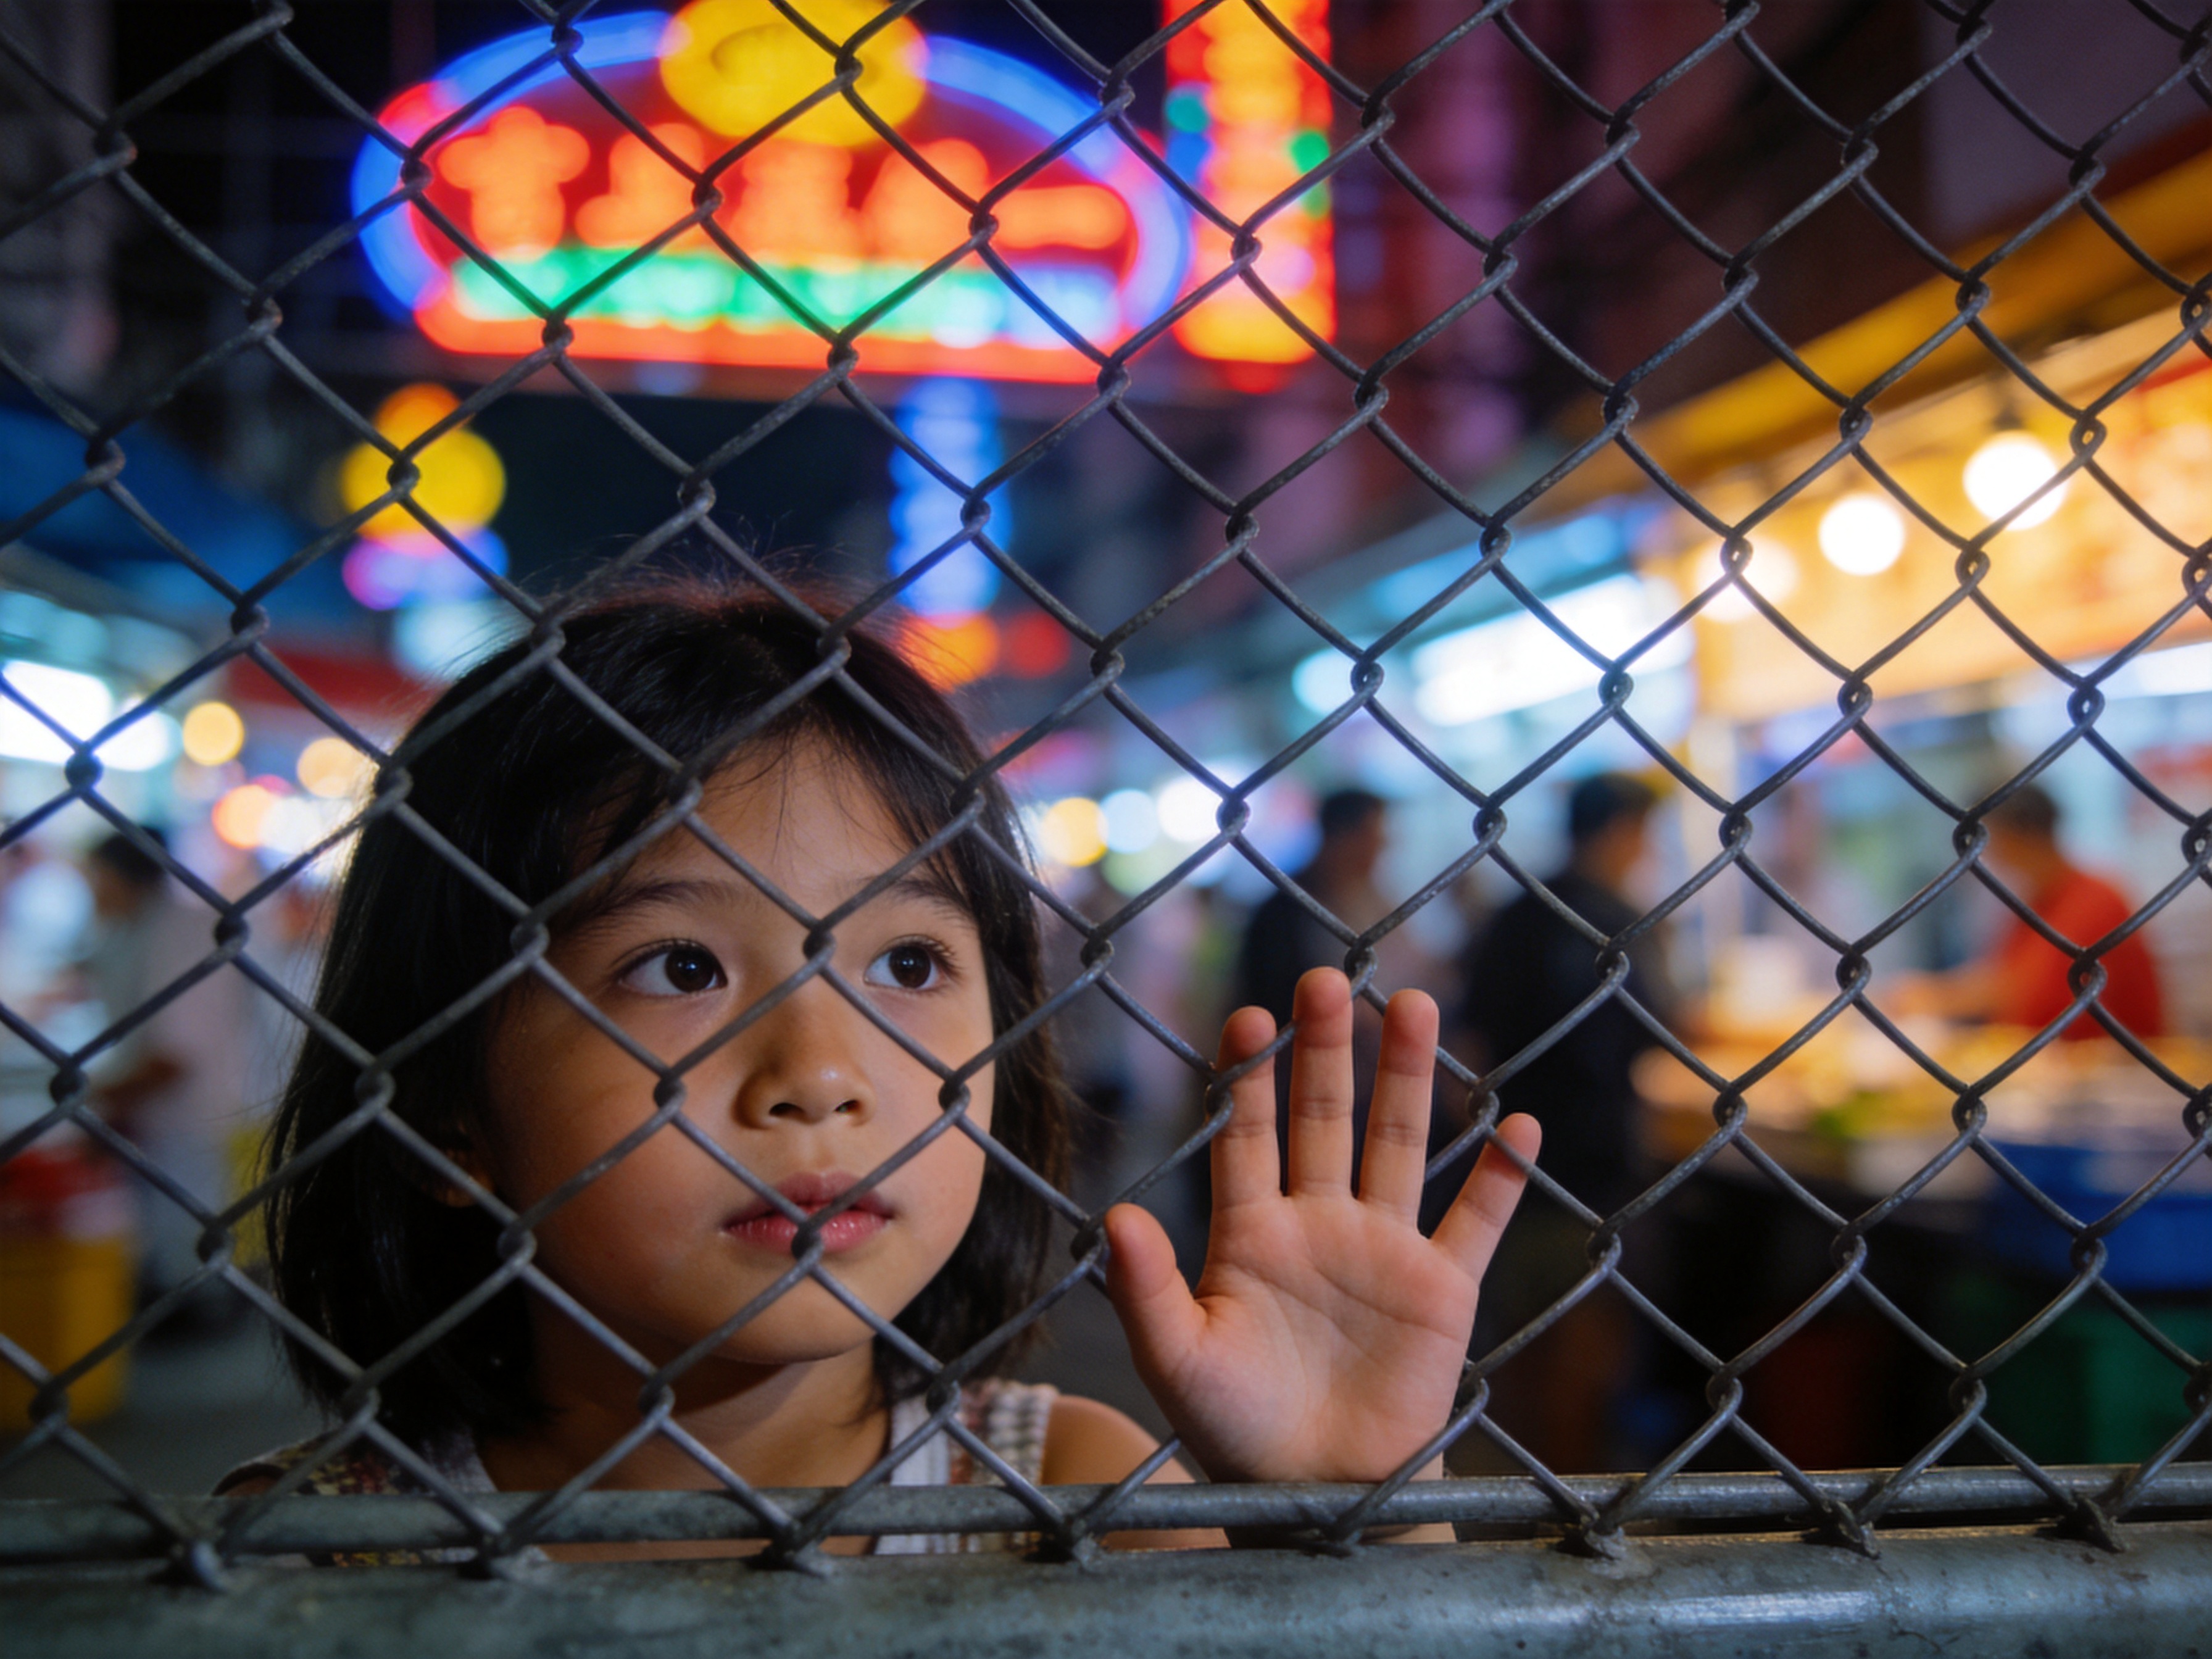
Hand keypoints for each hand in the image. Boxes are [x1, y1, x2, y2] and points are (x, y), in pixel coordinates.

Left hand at [1103, 967, 1538, 1485]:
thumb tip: (1114, 1216)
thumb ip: (1146, 1290)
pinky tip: (1521, 1124)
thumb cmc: (1234, 1429)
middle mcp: (1318, 1225)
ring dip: (1408, 1078)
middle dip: (1326, 1051)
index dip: (1248, 1078)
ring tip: (1414, 1005)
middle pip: (1325, 1119)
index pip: (1246, 1138)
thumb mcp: (1176, 1361)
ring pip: (1397, 1146)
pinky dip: (1501, 1178)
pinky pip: (1475, 1223)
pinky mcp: (1441, 1292)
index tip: (1247, 1017)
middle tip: (1327, 979)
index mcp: (1250, 1234)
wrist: (1313, 1496)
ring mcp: (1383, 1252)